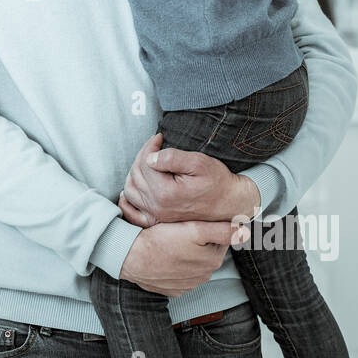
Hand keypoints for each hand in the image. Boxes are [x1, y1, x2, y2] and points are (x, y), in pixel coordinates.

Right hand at [117, 220, 249, 296]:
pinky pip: (179, 274)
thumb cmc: (159, 240)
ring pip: (193, 263)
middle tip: (181, 228)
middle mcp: (204, 275)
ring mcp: (188, 284)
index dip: (209, 226)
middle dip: (199, 241)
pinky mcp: (173, 289)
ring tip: (171, 240)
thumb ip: (223, 231)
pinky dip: (175, 265)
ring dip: (187, 253)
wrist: (130, 258)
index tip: (195, 219)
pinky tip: (165, 255)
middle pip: (207, 251)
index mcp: (212, 259)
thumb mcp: (194, 230)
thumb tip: (246, 232)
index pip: (220, 238)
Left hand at [122, 133, 260, 226]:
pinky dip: (128, 199)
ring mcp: (156, 215)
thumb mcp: (199, 163)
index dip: (150, 146)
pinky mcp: (158, 219)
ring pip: (131, 189)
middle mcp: (157, 207)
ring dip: (135, 172)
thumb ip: (172, 158)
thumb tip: (150, 157)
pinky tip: (133, 187)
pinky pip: (132, 212)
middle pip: (136, 174)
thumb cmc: (217, 182)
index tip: (159, 138)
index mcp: (165, 192)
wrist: (230, 203)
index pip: (145, 162)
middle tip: (155, 146)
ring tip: (148, 161)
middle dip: (142, 155)